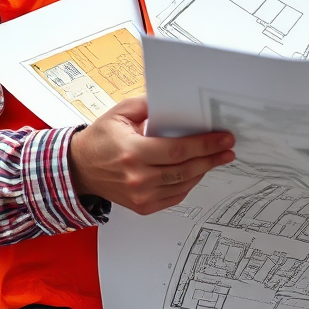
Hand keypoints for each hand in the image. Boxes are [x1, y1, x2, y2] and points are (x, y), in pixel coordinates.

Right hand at [68, 97, 234, 215]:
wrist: (80, 168)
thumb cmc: (100, 138)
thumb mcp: (121, 112)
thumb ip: (148, 104)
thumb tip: (177, 102)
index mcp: (132, 152)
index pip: (177, 150)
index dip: (204, 144)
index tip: (223, 138)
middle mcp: (137, 177)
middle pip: (185, 169)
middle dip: (211, 158)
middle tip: (228, 149)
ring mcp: (140, 196)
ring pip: (183, 184)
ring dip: (203, 170)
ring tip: (217, 158)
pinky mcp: (142, 206)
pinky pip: (175, 197)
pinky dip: (189, 184)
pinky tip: (197, 171)